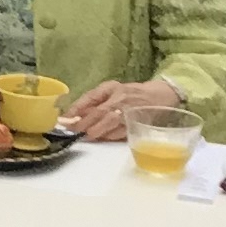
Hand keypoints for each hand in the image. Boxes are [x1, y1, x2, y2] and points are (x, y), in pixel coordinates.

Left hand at [60, 77, 189, 135]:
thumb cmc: (130, 92)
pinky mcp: (137, 125)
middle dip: (84, 123)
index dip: (78, 108)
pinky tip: (100, 138)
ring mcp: (130, 113)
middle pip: (100, 113)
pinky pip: (120, 133)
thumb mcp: (111, 88)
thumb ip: (93, 98)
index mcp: (113, 88)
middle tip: (72, 130)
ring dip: (95, 132)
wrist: (159, 96)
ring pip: (110, 124)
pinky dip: (109, 136)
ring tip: (84, 136)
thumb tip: (74, 112)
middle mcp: (122, 100)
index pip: (92, 98)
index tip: (66, 117)